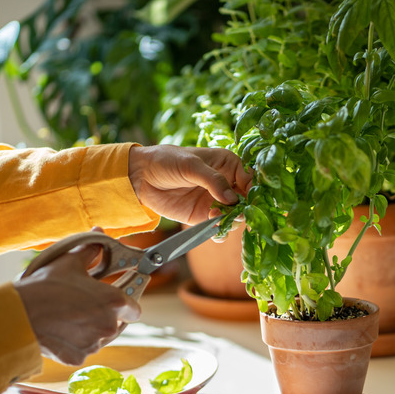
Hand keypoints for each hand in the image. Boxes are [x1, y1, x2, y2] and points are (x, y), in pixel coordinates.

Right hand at [15, 243, 140, 365]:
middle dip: (110, 313)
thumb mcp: (69, 262)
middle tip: (92, 303)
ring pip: (102, 337)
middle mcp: (109, 326)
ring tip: (74, 314)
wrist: (18, 316)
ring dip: (94, 327)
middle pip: (120, 323)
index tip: (120, 295)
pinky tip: (62, 328)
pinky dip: (76, 340)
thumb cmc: (45, 286)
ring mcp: (93, 345)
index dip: (128, 300)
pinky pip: (84, 348)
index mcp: (113, 301)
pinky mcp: (77, 358)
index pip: (135, 307)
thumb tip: (99, 233)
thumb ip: (91, 250)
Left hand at [128, 145, 252, 224]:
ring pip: (235, 216)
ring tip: (216, 216)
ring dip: (231, 220)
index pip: (250, 179)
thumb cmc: (167, 161)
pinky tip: (212, 226)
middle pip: (246, 201)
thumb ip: (212, 180)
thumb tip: (232, 198)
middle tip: (234, 212)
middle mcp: (226, 184)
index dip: (253, 190)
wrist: (141, 177)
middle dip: (244, 209)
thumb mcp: (190, 165)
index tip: (248, 199)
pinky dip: (219, 231)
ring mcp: (216, 202)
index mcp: (227, 165)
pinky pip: (218, 228)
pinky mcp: (203, 217)